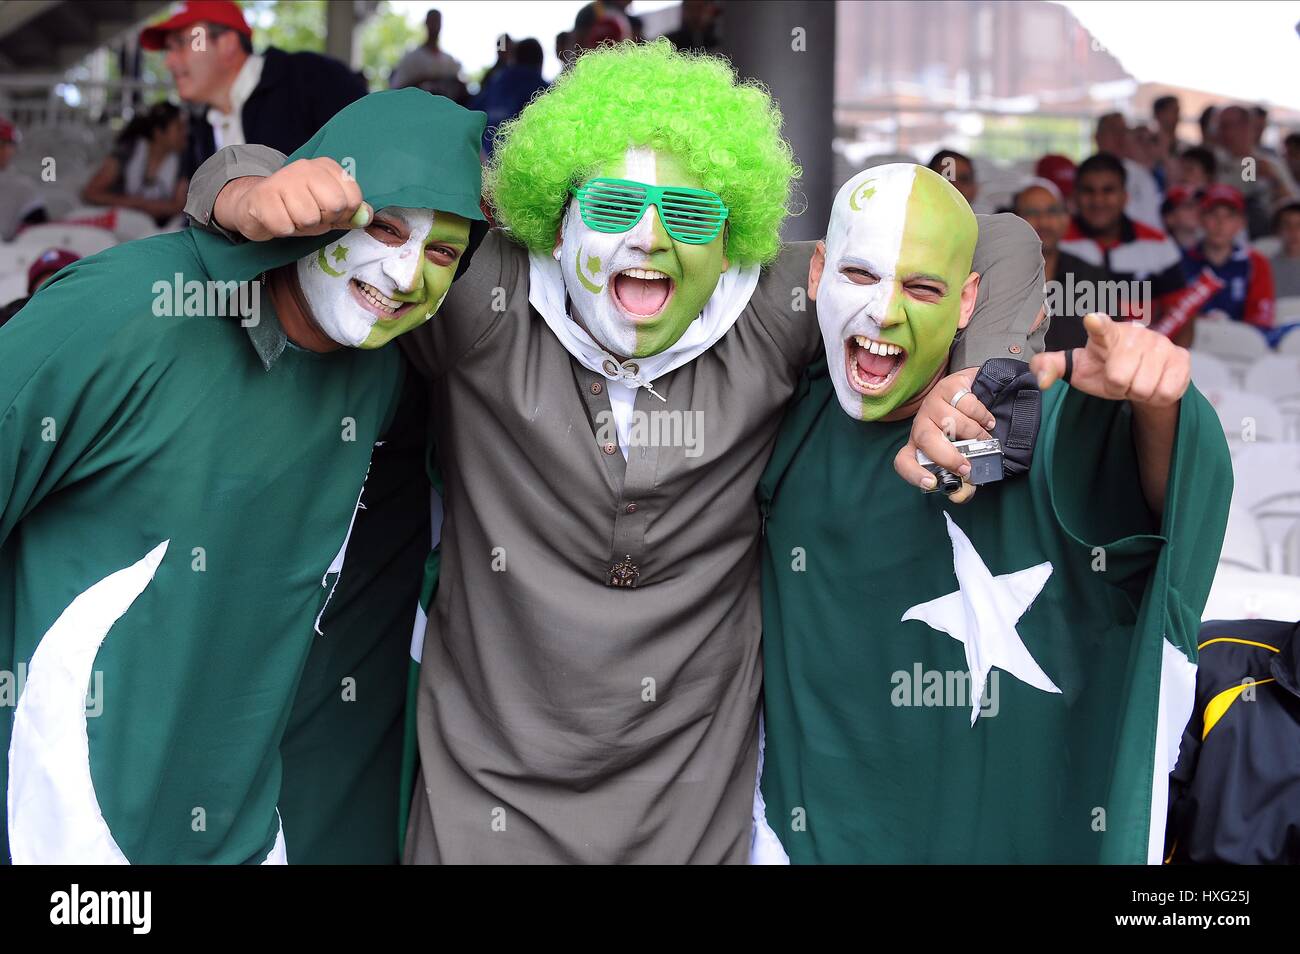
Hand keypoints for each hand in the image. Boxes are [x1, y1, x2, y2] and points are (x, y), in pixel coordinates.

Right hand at [214, 156, 370, 240]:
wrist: (255, 205)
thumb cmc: (297, 207)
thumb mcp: (328, 209)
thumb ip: (351, 213)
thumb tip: (367, 215)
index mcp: (327, 167)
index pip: (353, 198)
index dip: (343, 215)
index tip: (329, 213)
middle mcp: (306, 167)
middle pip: (334, 206)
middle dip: (323, 220)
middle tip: (309, 216)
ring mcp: (283, 179)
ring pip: (309, 219)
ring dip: (301, 226)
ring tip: (291, 216)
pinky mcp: (263, 196)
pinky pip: (285, 227)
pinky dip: (283, 230)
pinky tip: (277, 219)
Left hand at [893, 367, 995, 498]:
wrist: (981, 394)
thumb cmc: (968, 434)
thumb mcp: (965, 460)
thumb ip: (963, 484)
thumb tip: (959, 496)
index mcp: (920, 446)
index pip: (903, 461)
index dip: (913, 473)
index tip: (930, 483)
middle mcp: (922, 424)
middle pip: (925, 440)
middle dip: (947, 457)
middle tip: (967, 467)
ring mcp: (933, 404)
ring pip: (953, 422)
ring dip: (976, 434)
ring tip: (985, 437)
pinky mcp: (948, 386)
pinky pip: (967, 405)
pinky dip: (983, 416)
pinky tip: (986, 420)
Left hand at [1030, 312, 1189, 407]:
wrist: (1141, 376)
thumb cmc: (1104, 368)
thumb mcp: (1077, 369)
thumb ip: (1051, 368)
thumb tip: (1040, 379)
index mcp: (1105, 335)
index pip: (1100, 328)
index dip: (1097, 325)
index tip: (1091, 319)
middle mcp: (1135, 334)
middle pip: (1120, 378)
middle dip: (1118, 387)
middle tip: (1120, 379)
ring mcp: (1161, 343)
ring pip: (1144, 388)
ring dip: (1138, 392)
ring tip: (1136, 381)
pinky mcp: (1182, 357)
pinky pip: (1167, 391)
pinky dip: (1158, 397)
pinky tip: (1154, 384)